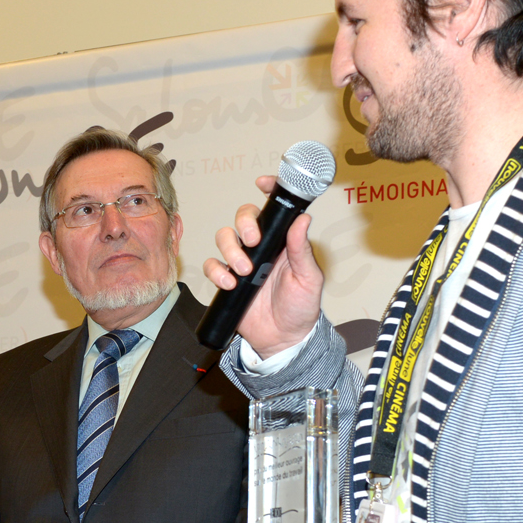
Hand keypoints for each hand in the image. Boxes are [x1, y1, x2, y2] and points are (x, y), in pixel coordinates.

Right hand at [200, 180, 324, 357]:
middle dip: (244, 224)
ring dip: (231, 250)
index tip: (262, 183)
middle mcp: (261, 247)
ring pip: (224, 237)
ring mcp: (242, 262)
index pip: (273, 209)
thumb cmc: (301, 308)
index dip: (267, 190)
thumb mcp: (309, 278)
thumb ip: (302, 249)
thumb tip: (303, 220)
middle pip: (243, 218)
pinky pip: (212, 266)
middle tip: (253, 241)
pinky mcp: (227, 281)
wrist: (284, 340)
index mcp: (283, 242)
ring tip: (244, 270)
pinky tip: (230, 284)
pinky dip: (216, 271)